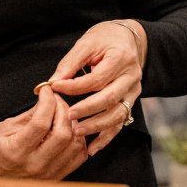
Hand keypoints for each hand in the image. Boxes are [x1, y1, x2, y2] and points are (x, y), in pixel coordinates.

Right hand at [0, 87, 86, 179]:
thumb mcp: (4, 127)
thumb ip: (30, 115)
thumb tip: (49, 98)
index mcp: (15, 152)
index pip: (41, 123)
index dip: (47, 101)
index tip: (46, 91)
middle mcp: (34, 166)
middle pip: (63, 134)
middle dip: (62, 110)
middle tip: (56, 101)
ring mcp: (47, 174)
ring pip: (75, 145)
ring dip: (72, 125)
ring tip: (61, 115)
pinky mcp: (55, 178)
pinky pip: (78, 157)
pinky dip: (78, 141)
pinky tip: (68, 131)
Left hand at [47, 20, 146, 156]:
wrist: (128, 39)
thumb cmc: (105, 39)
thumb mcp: (86, 43)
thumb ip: (70, 64)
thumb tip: (52, 83)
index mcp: (120, 58)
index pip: (96, 78)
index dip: (74, 86)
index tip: (54, 88)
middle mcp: (131, 76)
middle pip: (109, 98)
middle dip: (87, 110)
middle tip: (68, 116)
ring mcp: (133, 91)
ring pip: (117, 114)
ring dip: (96, 126)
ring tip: (76, 132)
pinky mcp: (131, 101)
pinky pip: (120, 123)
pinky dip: (107, 137)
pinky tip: (92, 148)